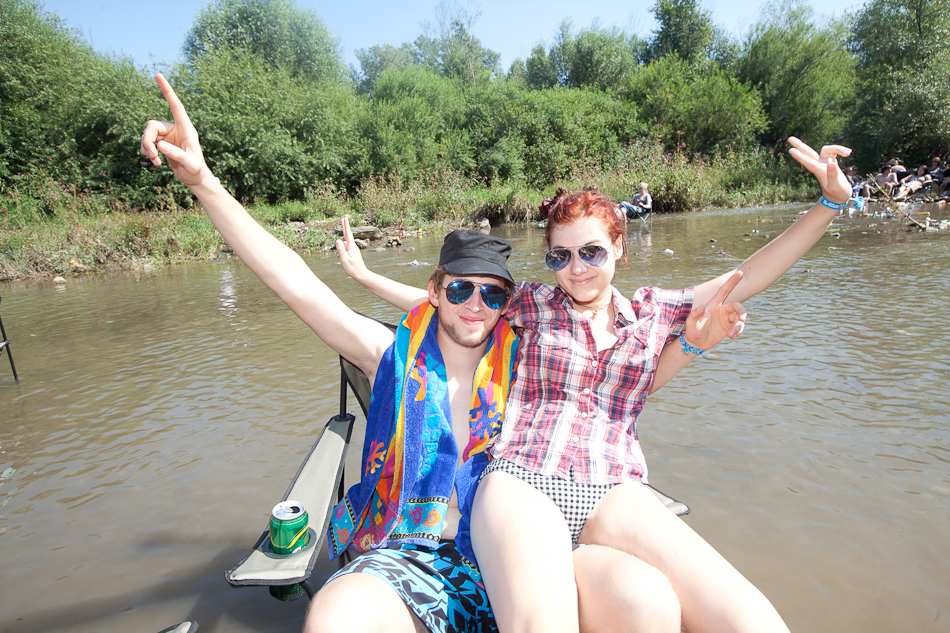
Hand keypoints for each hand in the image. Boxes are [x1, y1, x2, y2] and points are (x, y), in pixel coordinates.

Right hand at [140, 73, 212, 188]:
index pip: (175, 106)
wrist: (195, 179)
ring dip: (146, 148)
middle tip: (152, 156)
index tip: (159, 75)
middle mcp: (176, 129)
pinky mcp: (162, 142)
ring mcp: (168, 135)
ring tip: (155, 162)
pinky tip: (155, 163)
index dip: (167, 91)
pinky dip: (147, 152)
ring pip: (146, 134)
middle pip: (152, 125)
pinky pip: (146, 142)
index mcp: (186, 129)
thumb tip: (160, 146)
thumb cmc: (196, 171)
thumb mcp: (190, 165)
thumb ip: (177, 155)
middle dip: (147, 140)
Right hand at [335, 216, 369, 280]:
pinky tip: (340, 258)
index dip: (345, 226)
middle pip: (347, 235)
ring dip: (339, 249)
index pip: (348, 234)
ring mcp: (353, 250)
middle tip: (343, 218)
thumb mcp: (344, 259)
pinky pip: (345, 249)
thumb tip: (338, 240)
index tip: (344, 218)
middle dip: (344, 227)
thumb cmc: (352, 268)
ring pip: (344, 245)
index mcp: (351, 247)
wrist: (361, 275)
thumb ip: (340, 249)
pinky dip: (341, 252)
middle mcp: (353, 246)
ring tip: (338, 258)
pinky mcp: (353, 253)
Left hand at [683, 270, 746, 350]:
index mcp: (713, 305)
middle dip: (742, 312)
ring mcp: (726, 318)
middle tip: (743, 320)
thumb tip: (702, 307)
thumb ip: (694, 315)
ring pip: (739, 318)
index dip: (731, 282)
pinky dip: (738, 331)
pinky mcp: (729, 327)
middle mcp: (722, 310)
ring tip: (731, 335)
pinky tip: (731, 336)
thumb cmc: (692, 332)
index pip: (723, 291)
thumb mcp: (690, 324)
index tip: (740, 273)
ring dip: (738, 327)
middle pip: (737, 306)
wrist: (696, 343)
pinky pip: (739, 327)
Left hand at [787, 137, 851, 203]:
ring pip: (826, 149)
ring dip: (838, 148)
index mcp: (820, 172)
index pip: (809, 163)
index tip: (790, 150)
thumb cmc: (838, 193)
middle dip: (800, 146)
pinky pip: (834, 151)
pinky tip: (848, 153)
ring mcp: (824, 163)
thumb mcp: (837, 186)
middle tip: (790, 138)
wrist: (838, 197)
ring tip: (849, 153)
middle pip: (809, 153)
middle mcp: (820, 166)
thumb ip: (834, 176)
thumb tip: (831, 165)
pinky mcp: (830, 162)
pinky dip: (840, 150)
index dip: (801, 157)